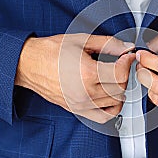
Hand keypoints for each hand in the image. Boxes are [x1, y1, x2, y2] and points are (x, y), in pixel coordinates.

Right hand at [15, 34, 134, 122]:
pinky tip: (112, 97)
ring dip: (119, 88)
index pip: (120, 74)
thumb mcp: (83, 40)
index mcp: (87, 74)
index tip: (127, 56)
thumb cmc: (51, 52)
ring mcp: (81, 104)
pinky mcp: (77, 110)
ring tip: (113, 76)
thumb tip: (127, 47)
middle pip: (120, 88)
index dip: (127, 62)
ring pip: (115, 102)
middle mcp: (85, 92)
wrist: (30, 64)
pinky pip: (104, 117)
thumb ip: (109, 44)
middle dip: (124, 73)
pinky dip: (113, 108)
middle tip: (120, 63)